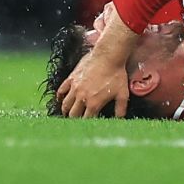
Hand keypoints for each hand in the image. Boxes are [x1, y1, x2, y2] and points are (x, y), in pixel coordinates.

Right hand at [57, 2, 138, 117]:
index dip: (87, 125)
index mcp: (94, 103)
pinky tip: (60, 99)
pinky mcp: (71, 78)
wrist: (109, 56)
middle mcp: (82, 97)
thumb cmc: (116, 75)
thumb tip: (120, 119)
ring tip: (67, 114)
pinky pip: (61, 90)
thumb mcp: (123, 93)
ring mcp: (75, 88)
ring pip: (65, 104)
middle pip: (73, 115)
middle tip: (76, 122)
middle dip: (74, 120)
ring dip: (65, 111)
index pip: (86, 120)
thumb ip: (121, 108)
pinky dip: (60, 96)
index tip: (88, 127)